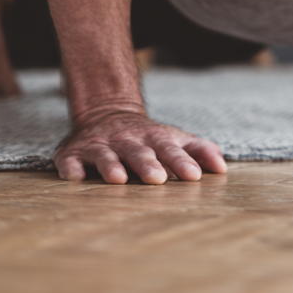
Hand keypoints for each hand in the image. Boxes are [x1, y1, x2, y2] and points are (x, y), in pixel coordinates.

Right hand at [54, 108, 227, 183]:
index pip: (172, 149)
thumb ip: (198, 149)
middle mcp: (129, 140)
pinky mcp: (74, 153)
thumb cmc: (148, 137)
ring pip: (107, 155)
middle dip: (148, 165)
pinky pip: (71, 161)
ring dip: (112, 166)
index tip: (195, 176)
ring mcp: (101, 145)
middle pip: (140, 152)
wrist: (107, 113)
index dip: (183, 161)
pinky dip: (72, 168)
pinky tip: (76, 178)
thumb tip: (222, 167)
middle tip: (158, 180)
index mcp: (155, 139)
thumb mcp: (173, 138)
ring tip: (119, 179)